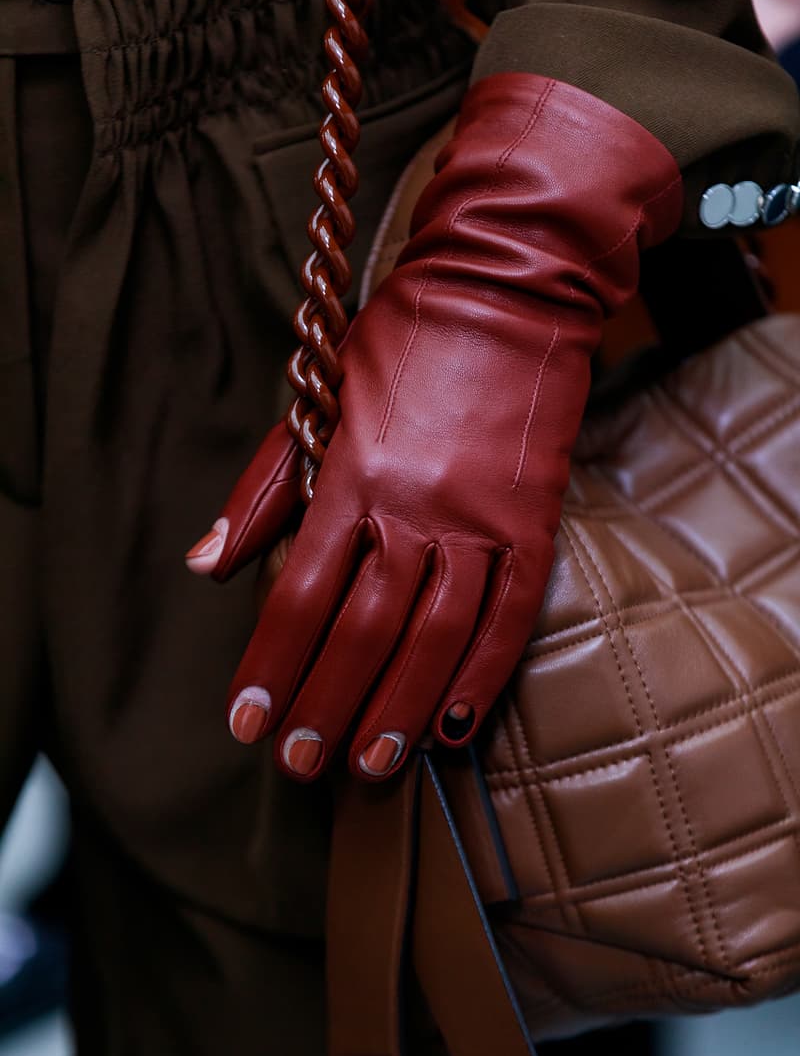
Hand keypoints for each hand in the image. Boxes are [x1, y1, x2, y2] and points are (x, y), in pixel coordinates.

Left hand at [186, 73, 681, 781]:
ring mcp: (478, 516)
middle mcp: (412, 503)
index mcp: (349, 473)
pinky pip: (508, 615)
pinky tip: (451, 727)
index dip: (270, 666)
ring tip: (369, 766)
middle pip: (362, 628)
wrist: (507, 289)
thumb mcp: (317, 399)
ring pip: (433, 635)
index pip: (299, 592)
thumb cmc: (400, 342)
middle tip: (301, 764)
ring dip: (396, 708)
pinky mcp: (531, 520)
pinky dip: (480, 676)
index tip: (247, 722)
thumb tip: (209, 567)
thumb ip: (265, 488)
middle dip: (325, 705)